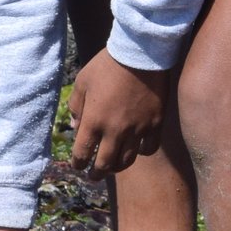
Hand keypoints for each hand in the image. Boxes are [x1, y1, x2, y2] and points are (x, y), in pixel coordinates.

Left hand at [69, 50, 171, 176]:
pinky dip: (141, 152)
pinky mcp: (155, 124)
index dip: (78, 163)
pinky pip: (148, 148)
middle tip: (93, 176)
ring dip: (117, 167)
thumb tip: (75, 126)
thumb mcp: (82, 82)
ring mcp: (137, 129)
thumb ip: (76, 107)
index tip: (78, 165)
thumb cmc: (106, 65)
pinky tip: (137, 149)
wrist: (140, 53)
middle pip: (104, 164)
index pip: (82, 153)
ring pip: (127, 160)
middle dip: (96, 174)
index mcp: (94, 121)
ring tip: (113, 167)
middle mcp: (115, 131)